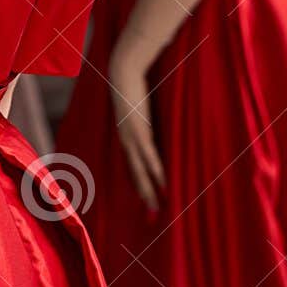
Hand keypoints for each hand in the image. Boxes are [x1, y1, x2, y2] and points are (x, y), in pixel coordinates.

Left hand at [108, 34, 166, 211]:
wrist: (123, 71)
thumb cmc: (131, 86)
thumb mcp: (137, 107)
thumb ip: (145, 119)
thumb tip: (152, 125)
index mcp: (125, 135)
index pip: (132, 165)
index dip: (139, 183)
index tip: (146, 199)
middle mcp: (126, 139)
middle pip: (135, 173)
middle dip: (143, 194)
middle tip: (151, 215)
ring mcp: (131, 136)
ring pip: (141, 170)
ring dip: (149, 189)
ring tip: (156, 208)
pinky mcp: (139, 130)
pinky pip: (149, 156)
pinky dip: (156, 171)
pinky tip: (163, 184)